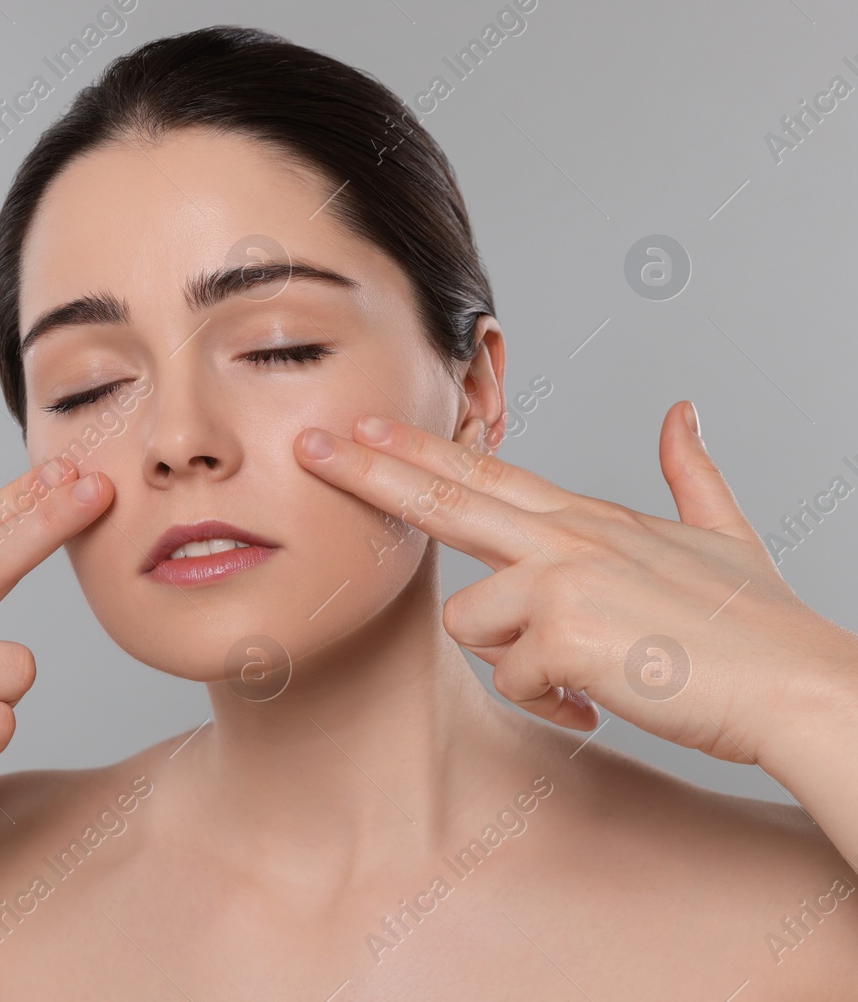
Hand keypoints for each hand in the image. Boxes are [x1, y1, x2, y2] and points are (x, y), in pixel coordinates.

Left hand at [292, 400, 854, 766]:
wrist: (800, 687)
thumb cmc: (759, 628)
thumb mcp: (725, 535)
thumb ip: (690, 472)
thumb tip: (682, 411)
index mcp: (589, 519)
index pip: (486, 474)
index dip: (420, 449)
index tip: (364, 425)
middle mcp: (569, 537)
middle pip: (447, 498)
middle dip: (370, 473)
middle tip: (311, 449)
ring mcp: (564, 578)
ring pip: (476, 623)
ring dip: (523, 661)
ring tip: (592, 669)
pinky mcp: (565, 630)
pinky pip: (518, 678)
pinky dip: (556, 701)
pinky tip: (604, 696)